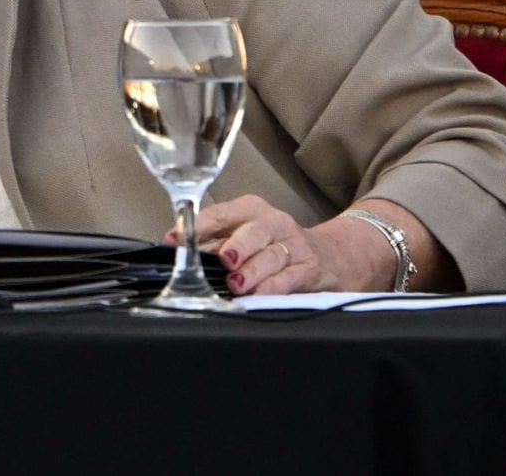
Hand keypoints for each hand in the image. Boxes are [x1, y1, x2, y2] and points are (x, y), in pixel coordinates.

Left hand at [186, 194, 392, 294]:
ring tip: (237, 284)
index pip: (220, 214)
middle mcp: (272, 222)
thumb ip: (215, 242)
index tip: (176, 240)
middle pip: (253, 231)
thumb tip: (180, 252)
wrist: (329, 255)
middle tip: (224, 260)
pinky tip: (259, 296)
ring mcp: (293, 244)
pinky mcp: (308, 268)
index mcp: (249, 210)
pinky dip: (272, 288)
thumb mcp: (244, 235)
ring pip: (271, 256)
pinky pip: (289, 278)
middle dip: (236, 245)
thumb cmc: (273, 245)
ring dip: (253, 271)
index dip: (197, 227)